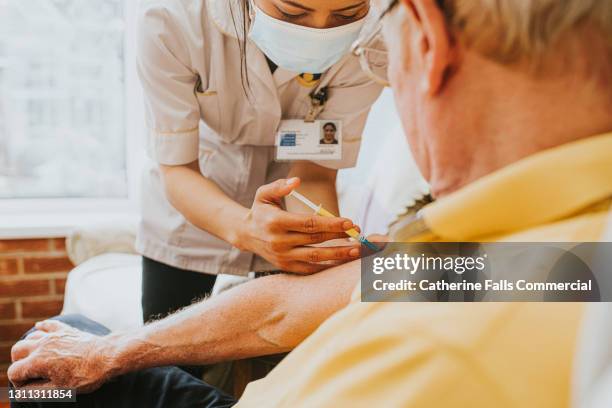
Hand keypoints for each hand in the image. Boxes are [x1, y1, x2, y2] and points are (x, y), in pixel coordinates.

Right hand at [8, 320, 116, 392]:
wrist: (108, 357)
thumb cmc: (86, 375)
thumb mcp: (60, 390)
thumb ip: (36, 391)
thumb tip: (23, 391)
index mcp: (38, 361)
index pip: (14, 371)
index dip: (18, 382)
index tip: (29, 387)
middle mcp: (42, 345)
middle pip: (18, 351)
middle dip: (19, 363)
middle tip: (30, 373)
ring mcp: (54, 335)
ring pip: (30, 337)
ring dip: (29, 348)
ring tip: (35, 358)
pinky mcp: (66, 330)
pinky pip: (48, 325)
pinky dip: (41, 327)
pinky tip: (39, 329)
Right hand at [237, 177, 360, 273]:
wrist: (246, 235)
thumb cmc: (260, 211)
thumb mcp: (264, 194)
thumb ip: (279, 186)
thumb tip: (296, 181)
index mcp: (276, 222)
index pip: (309, 223)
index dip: (331, 223)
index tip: (349, 222)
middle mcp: (279, 241)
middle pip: (315, 239)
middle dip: (339, 236)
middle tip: (358, 233)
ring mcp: (282, 257)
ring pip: (315, 257)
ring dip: (337, 255)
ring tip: (356, 251)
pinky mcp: (285, 267)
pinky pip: (309, 269)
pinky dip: (326, 267)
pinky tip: (342, 263)